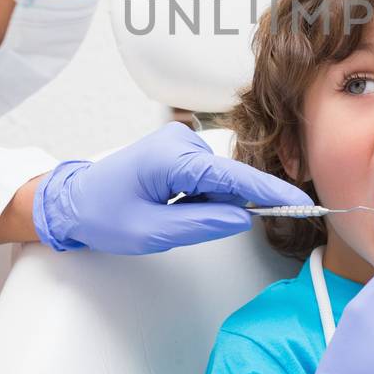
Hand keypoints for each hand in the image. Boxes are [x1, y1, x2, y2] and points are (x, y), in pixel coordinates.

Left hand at [31, 122, 310, 254]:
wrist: (72, 201)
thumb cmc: (102, 214)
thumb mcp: (151, 232)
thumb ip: (201, 224)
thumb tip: (242, 217)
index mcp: (171, 157)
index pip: (233, 176)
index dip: (269, 191)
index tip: (301, 201)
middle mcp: (179, 141)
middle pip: (226, 180)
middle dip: (217, 207)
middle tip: (175, 223)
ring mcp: (179, 142)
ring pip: (217, 182)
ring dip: (203, 204)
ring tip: (163, 212)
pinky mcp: (177, 149)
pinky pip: (205, 177)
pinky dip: (196, 196)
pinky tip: (167, 203)